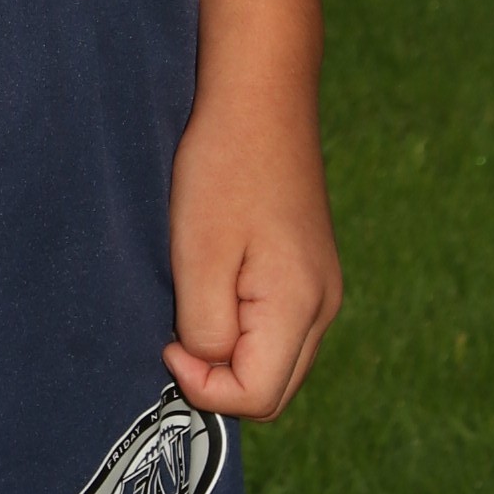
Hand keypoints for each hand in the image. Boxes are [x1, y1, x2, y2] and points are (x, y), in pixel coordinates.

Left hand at [162, 79, 340, 421]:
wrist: (260, 96)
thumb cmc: (224, 167)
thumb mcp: (198, 256)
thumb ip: (206, 329)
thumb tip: (211, 366)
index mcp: (301, 307)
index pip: (256, 397)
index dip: (203, 385)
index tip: (169, 341)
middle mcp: (324, 307)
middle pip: (272, 389)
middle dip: (219, 377)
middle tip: (176, 329)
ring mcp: (322, 288)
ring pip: (277, 361)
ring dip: (231, 352)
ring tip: (194, 298)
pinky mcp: (309, 270)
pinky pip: (279, 328)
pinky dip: (245, 328)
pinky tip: (215, 286)